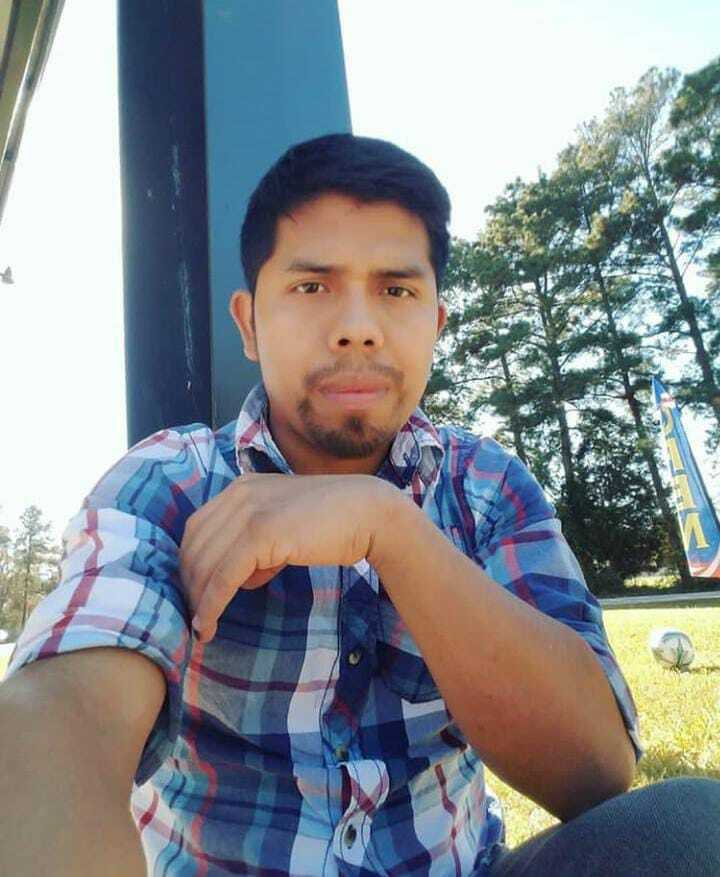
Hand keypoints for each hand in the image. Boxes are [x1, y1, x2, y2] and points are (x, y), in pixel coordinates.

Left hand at [179, 472, 395, 641]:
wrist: (368, 513)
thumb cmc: (333, 523)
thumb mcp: (284, 526)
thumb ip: (258, 543)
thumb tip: (242, 576)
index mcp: (242, 487)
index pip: (197, 528)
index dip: (189, 563)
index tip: (194, 593)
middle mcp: (239, 494)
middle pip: (194, 546)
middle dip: (190, 585)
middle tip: (196, 615)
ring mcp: (249, 511)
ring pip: (205, 564)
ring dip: (197, 600)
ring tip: (202, 627)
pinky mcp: (260, 534)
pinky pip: (223, 576)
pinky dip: (211, 604)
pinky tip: (208, 625)